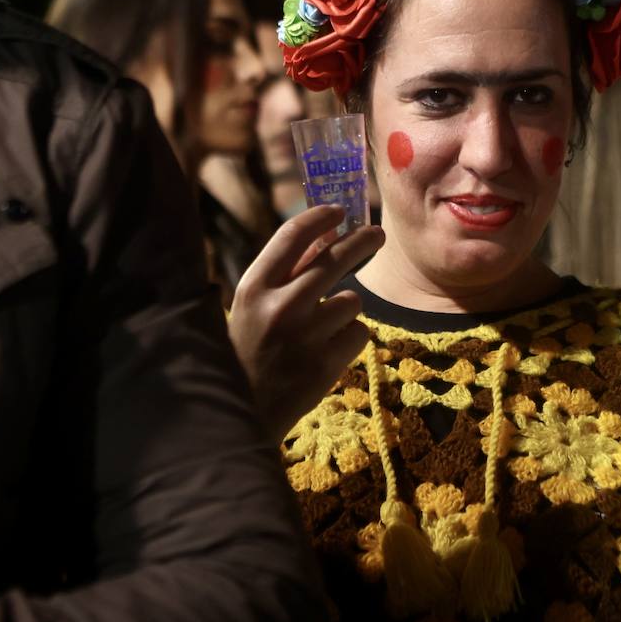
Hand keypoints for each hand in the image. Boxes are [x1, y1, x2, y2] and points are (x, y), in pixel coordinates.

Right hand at [229, 205, 384, 441]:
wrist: (243, 410)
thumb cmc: (249, 350)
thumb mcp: (251, 306)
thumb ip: (282, 275)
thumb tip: (325, 238)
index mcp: (254, 287)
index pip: (292, 236)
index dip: (320, 218)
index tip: (339, 211)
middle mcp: (280, 306)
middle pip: (335, 258)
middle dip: (362, 241)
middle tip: (377, 235)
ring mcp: (305, 336)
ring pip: (352, 300)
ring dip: (346, 309)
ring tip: (324, 327)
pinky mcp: (326, 363)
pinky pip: (359, 332)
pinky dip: (350, 338)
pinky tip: (329, 350)